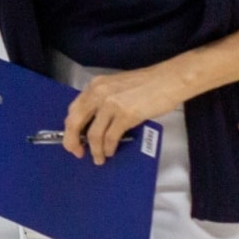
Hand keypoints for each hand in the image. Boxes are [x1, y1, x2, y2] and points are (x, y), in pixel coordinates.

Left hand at [62, 62, 191, 164]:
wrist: (169, 80)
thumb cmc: (147, 84)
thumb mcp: (116, 87)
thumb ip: (103, 101)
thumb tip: (94, 123)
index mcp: (95, 86)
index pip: (73, 110)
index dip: (70, 128)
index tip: (73, 140)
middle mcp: (98, 93)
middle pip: (74, 122)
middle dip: (72, 141)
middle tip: (77, 153)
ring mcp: (111, 104)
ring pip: (93, 134)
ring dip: (94, 150)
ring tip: (99, 158)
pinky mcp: (125, 114)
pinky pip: (110, 137)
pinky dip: (108, 148)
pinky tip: (110, 152)